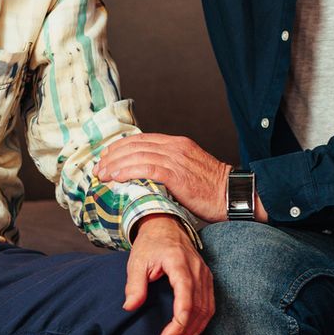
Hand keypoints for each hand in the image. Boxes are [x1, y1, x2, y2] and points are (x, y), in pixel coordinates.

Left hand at [96, 133, 231, 223]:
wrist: (234, 194)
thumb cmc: (212, 189)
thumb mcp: (188, 170)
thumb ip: (169, 168)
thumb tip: (146, 177)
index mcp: (177, 144)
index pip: (141, 140)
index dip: (120, 148)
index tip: (106, 158)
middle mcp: (174, 147)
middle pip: (135, 146)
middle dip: (113, 157)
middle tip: (99, 169)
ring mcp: (176, 159)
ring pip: (137, 156)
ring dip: (116, 165)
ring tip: (102, 175)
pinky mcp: (177, 174)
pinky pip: (147, 169)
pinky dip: (128, 171)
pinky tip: (116, 177)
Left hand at [124, 214, 215, 334]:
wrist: (165, 226)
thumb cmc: (150, 244)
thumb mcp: (136, 262)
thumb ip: (134, 285)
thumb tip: (130, 307)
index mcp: (179, 264)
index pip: (186, 300)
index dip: (179, 324)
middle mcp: (197, 270)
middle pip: (199, 308)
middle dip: (184, 331)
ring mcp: (205, 274)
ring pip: (208, 308)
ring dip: (195, 328)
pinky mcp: (207, 278)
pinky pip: (210, 303)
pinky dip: (203, 320)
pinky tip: (192, 332)